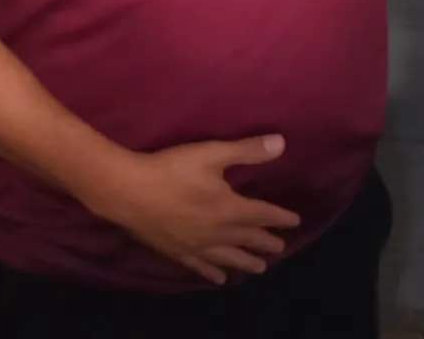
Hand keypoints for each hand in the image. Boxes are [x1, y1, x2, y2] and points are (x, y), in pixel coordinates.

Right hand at [83, 134, 299, 284]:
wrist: (129, 191)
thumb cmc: (173, 169)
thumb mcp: (212, 153)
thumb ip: (247, 150)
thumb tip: (282, 144)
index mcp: (228, 208)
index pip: (261, 214)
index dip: (279, 217)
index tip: (295, 221)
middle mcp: (215, 232)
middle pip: (246, 239)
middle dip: (265, 243)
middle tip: (280, 249)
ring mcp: (195, 245)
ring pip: (227, 257)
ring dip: (245, 261)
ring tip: (260, 268)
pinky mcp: (175, 251)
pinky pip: (200, 266)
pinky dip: (212, 273)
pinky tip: (219, 279)